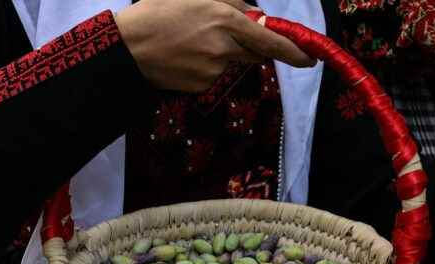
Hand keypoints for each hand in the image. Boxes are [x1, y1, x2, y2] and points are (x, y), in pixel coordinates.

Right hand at [115, 0, 314, 91]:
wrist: (125, 47)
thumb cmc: (157, 12)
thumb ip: (232, 3)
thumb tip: (256, 15)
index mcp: (225, 20)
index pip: (271, 40)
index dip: (293, 52)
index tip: (309, 59)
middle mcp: (224, 48)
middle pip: (254, 52)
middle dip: (251, 45)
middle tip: (219, 33)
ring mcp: (213, 71)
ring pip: (232, 62)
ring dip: (223, 53)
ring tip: (190, 40)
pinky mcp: (201, 86)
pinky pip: (214, 75)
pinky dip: (206, 66)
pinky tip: (183, 56)